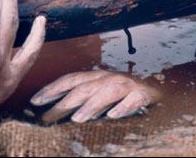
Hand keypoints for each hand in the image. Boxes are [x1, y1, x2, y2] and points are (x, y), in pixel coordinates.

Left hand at [30, 70, 159, 123]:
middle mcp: (109, 78)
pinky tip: (114, 116)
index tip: (34, 101)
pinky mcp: (144, 95)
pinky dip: (123, 107)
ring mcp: (127, 85)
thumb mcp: (100, 94)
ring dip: (91, 105)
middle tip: (48, 117)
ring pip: (107, 92)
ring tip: (77, 119)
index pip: (70, 80)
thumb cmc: (124, 95)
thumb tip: (54, 112)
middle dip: (64, 101)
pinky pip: (133, 100)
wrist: (161, 90)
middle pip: (84, 87)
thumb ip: (82, 100)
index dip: (52, 89)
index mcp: (96, 77)